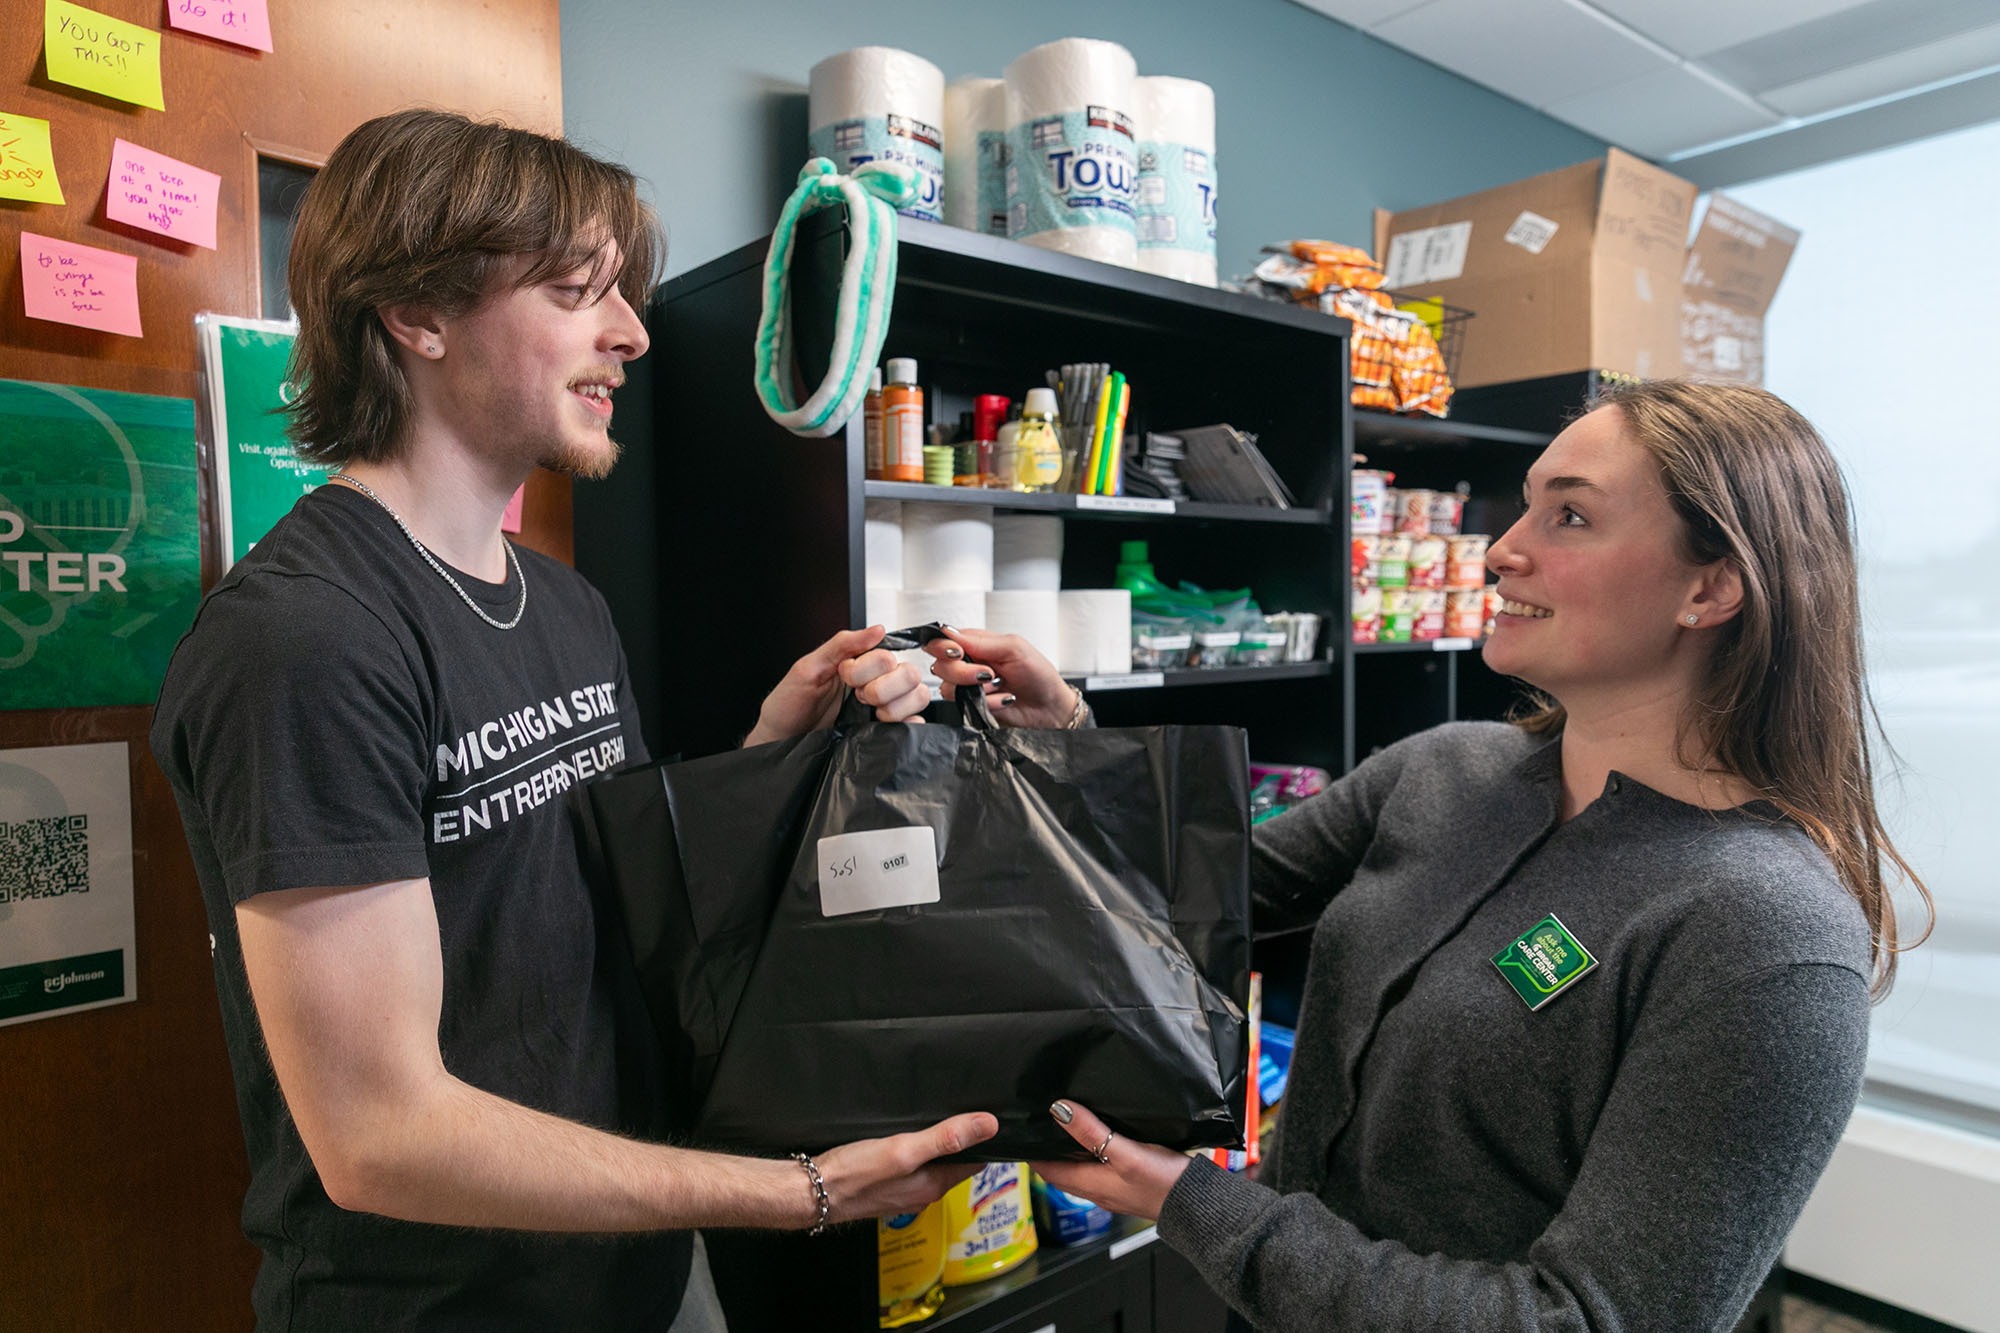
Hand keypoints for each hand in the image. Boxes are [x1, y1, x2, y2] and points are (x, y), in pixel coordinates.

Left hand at [743, 626, 931, 746]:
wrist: (781, 740)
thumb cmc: (789, 705)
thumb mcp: (808, 668)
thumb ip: (841, 645)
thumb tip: (875, 630)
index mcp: (860, 662)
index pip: (888, 655)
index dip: (868, 668)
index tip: (845, 677)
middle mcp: (877, 681)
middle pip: (910, 674)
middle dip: (883, 688)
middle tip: (859, 697)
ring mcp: (884, 706)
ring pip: (918, 696)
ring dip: (895, 706)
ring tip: (870, 714)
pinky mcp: (887, 730)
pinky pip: (916, 723)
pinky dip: (907, 723)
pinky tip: (883, 725)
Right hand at [815, 1111, 999, 1223]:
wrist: (811, 1192)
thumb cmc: (854, 1174)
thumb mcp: (904, 1149)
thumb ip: (945, 1138)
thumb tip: (988, 1125)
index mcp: (934, 1184)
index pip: (974, 1162)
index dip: (982, 1140)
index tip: (986, 1116)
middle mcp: (923, 1192)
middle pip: (953, 1163)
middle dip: (960, 1140)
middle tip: (960, 1109)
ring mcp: (903, 1191)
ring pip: (931, 1164)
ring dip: (935, 1145)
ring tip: (934, 1118)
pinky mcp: (886, 1187)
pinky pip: (910, 1168)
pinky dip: (914, 1152)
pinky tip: (903, 1137)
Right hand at [924, 625, 1078, 729]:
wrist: (1051, 707)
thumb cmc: (1039, 675)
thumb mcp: (1014, 648)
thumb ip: (979, 641)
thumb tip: (949, 633)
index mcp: (977, 645)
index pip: (943, 641)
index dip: (943, 646)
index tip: (958, 653)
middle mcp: (970, 665)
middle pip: (941, 666)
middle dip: (963, 672)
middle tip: (988, 673)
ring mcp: (970, 688)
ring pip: (948, 688)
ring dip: (978, 689)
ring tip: (1000, 686)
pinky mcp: (973, 707)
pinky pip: (964, 706)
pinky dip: (988, 704)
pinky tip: (1004, 700)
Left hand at [1029, 1099, 1189, 1221]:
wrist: (1197, 1205)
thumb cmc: (1162, 1183)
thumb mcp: (1124, 1153)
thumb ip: (1091, 1131)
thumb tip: (1059, 1110)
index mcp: (1090, 1184)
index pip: (1048, 1170)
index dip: (1032, 1154)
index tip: (1020, 1134)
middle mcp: (1098, 1190)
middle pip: (1062, 1169)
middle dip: (1048, 1150)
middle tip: (1039, 1124)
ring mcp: (1114, 1189)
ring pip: (1081, 1168)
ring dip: (1069, 1151)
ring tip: (1063, 1125)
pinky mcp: (1130, 1185)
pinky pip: (1100, 1168)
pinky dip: (1091, 1153)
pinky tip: (1100, 1138)